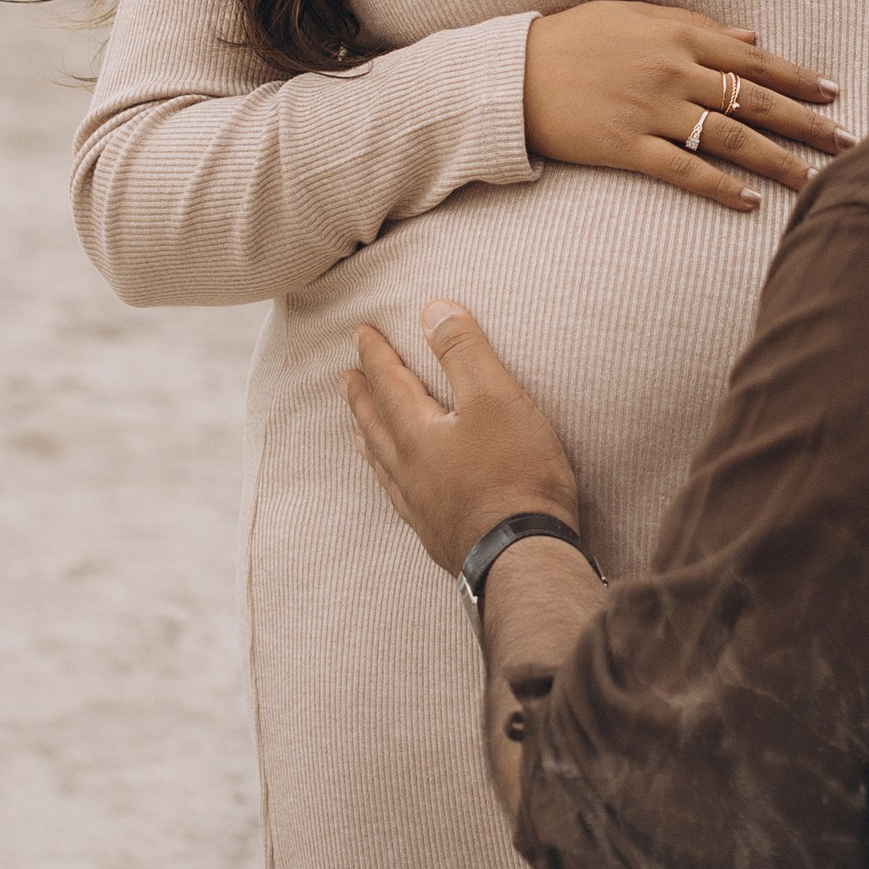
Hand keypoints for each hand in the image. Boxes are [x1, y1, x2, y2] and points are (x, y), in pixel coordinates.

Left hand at [345, 302, 581, 577]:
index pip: (388, 383)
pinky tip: (402, 489)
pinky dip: (390, 481)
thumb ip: (463, 352)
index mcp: (417, 435)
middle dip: (361, 397)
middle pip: (376, 425)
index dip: (376, 355)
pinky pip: (400, 498)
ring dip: (369, 440)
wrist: (524, 558)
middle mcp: (409, 471)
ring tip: (358, 431)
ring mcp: (421, 508)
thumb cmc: (515, 475)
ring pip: (383, 466)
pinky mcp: (438, 535)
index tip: (360, 333)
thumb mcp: (495, 398)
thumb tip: (432, 310)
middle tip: (344, 379)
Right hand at [523, 1, 849, 212]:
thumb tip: (752, 38)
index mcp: (678, 33)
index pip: (755, 60)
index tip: (834, 95)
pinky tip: (751, 202)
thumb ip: (696, 25)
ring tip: (816, 182)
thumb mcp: (634, 14)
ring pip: (730, 138)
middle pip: (755, 100)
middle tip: (848, 144)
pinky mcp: (625, 147)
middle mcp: (672, 70)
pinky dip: (721, 187)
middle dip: (807, 124)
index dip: (799, 79)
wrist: (511, 73)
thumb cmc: (573, 38)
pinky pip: (684, 171)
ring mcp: (650, 110)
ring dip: (778, 161)